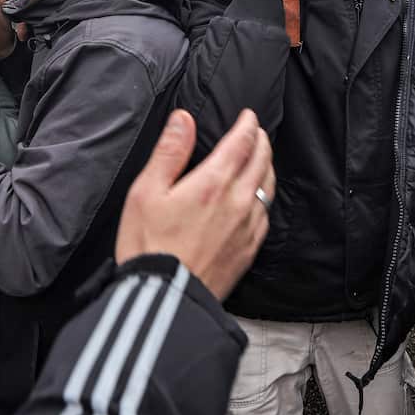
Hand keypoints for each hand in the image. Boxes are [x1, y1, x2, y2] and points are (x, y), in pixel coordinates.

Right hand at [115, 109, 274, 299]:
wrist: (165, 299)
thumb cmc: (148, 246)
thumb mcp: (146, 192)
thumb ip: (169, 152)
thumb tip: (183, 119)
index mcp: (212, 183)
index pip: (241, 143)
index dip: (247, 124)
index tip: (248, 116)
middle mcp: (237, 202)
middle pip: (262, 161)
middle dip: (261, 141)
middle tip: (257, 131)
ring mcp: (247, 227)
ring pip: (268, 187)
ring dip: (267, 166)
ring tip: (261, 158)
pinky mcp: (249, 250)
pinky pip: (266, 214)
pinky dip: (265, 196)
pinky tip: (257, 198)